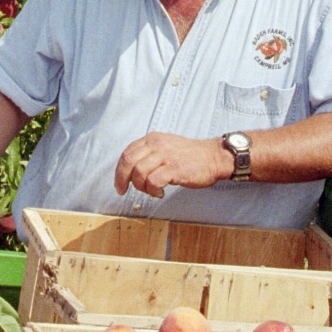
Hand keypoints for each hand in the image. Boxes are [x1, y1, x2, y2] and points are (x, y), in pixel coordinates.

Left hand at [114, 133, 228, 198]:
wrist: (213, 157)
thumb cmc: (190, 155)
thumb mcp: (166, 146)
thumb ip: (149, 153)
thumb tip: (132, 169)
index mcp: (152, 139)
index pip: (127, 153)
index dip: (119, 170)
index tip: (119, 183)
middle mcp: (156, 145)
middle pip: (128, 162)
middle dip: (122, 179)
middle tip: (123, 191)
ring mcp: (165, 156)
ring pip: (139, 173)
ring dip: (142, 187)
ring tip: (152, 191)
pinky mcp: (174, 168)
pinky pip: (154, 182)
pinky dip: (153, 191)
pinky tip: (160, 193)